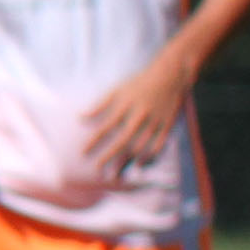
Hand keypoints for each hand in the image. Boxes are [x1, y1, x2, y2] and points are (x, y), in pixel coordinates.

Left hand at [84, 43, 199, 173]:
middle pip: (122, 139)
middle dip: (109, 155)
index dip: (94, 140)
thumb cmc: (139, 82)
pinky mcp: (167, 125)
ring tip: (117, 173)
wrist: (170, 76)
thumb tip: (80, 117)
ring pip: (140, 145)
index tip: (84, 152)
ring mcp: (154, 121)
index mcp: (126, 104)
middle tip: (98, 169)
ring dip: (128, 160)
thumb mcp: (117, 89)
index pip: (106, 126)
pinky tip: (139, 164)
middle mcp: (139, 114)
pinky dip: (149, 156)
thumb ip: (99, 104)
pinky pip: (158, 144)